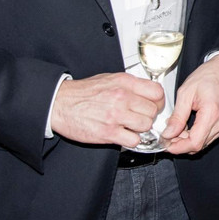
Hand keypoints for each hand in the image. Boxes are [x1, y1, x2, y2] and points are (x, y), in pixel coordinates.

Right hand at [50, 72, 164, 146]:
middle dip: (148, 116)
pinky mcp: (108, 133)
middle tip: (139, 117)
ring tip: (130, 126)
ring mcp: (116, 116)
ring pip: (146, 126)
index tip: (154, 105)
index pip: (157, 92)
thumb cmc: (83, 92)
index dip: (158, 101)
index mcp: (124, 83)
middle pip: (153, 111)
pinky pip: (134, 140)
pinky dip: (131, 140)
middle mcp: (122, 97)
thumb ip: (130, 85)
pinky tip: (123, 134)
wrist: (60, 103)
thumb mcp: (109, 79)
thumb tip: (146, 91)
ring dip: (140, 129)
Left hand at [161, 54, 218, 153]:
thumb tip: (168, 133)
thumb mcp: (186, 92)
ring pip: (202, 144)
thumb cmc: (209, 76)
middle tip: (168, 134)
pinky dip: (195, 136)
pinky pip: (207, 138)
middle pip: (198, 146)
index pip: (195, 143)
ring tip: (176, 128)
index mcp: (211, 113)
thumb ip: (177, 116)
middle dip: (180, 144)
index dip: (178, 147)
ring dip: (187, 141)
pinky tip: (186, 127)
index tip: (166, 143)